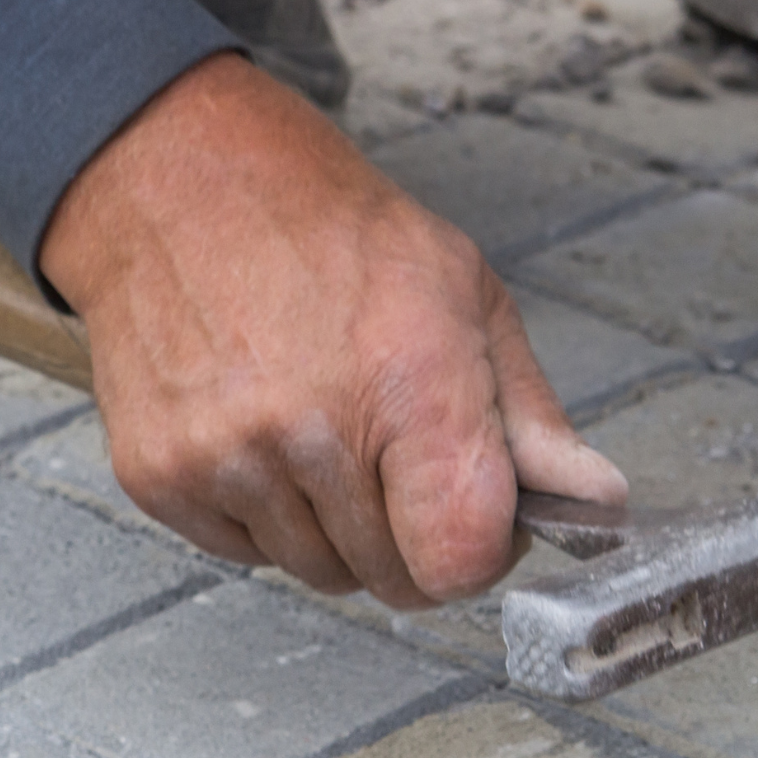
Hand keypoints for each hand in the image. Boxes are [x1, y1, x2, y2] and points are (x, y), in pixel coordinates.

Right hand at [37, 55, 623, 607]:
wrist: (176, 177)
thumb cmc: (328, 232)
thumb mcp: (464, 294)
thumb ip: (530, 416)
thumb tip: (598, 501)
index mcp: (408, 383)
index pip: (459, 561)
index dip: (480, 555)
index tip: (473, 518)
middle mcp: (311, 429)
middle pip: (392, 579)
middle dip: (409, 537)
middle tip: (393, 455)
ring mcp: (224, 457)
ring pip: (318, 573)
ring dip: (335, 528)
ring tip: (323, 430)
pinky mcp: (158, 475)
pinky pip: (243, 554)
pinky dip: (263, 516)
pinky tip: (263, 435)